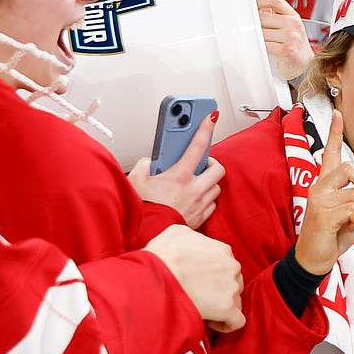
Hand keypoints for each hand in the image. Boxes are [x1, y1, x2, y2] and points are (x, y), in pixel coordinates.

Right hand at [128, 111, 223, 228]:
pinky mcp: (201, 218)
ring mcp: (200, 205)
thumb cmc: (142, 211)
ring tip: (193, 181)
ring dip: (208, 182)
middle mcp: (195, 190)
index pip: (197, 145)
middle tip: (199, 162)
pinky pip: (212, 205)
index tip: (211, 116)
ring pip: (216, 187)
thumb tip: (150, 162)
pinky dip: (205, 199)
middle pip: (217, 168)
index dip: (205, 128)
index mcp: (179, 176)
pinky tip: (193, 198)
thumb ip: (144, 166)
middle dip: (210, 162)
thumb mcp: (136, 181)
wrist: (148, 237)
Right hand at [144, 224, 244, 331]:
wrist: (156, 275)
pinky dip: (227, 324)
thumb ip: (194, 236)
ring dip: (221, 306)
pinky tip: (212, 323)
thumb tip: (193, 243)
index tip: (197, 282)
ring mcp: (231, 288)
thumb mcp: (177, 232)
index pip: (225, 265)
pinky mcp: (227, 308)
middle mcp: (232, 267)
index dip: (212, 276)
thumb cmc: (161, 255)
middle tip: (197, 295)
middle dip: (217, 290)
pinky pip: (237, 321)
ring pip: (235, 300)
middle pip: (232, 282)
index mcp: (223, 250)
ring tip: (201, 308)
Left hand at [256, 0, 313, 79]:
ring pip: (261, 31)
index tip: (253, 5)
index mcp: (294, 16)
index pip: (275, 1)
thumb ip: (276, 14)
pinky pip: (264, 44)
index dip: (260, 0)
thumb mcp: (290, 27)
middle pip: (263, 16)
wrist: (304, 65)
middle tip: (255, 29)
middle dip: (256, 24)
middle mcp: (294, 25)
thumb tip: (258, 3)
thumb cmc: (294, 46)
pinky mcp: (286, 50)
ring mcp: (291, 37)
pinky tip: (265, 48)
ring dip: (257, 37)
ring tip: (263, 41)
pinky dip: (261, 47)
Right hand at [294, 112, 353, 274]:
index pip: (330, 154)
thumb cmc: (331, 237)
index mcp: (326, 184)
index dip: (335, 134)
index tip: (337, 114)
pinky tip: (348, 228)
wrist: (313, 258)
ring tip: (353, 223)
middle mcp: (320, 187)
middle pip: (349, 168)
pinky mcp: (321, 213)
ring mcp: (319, 199)